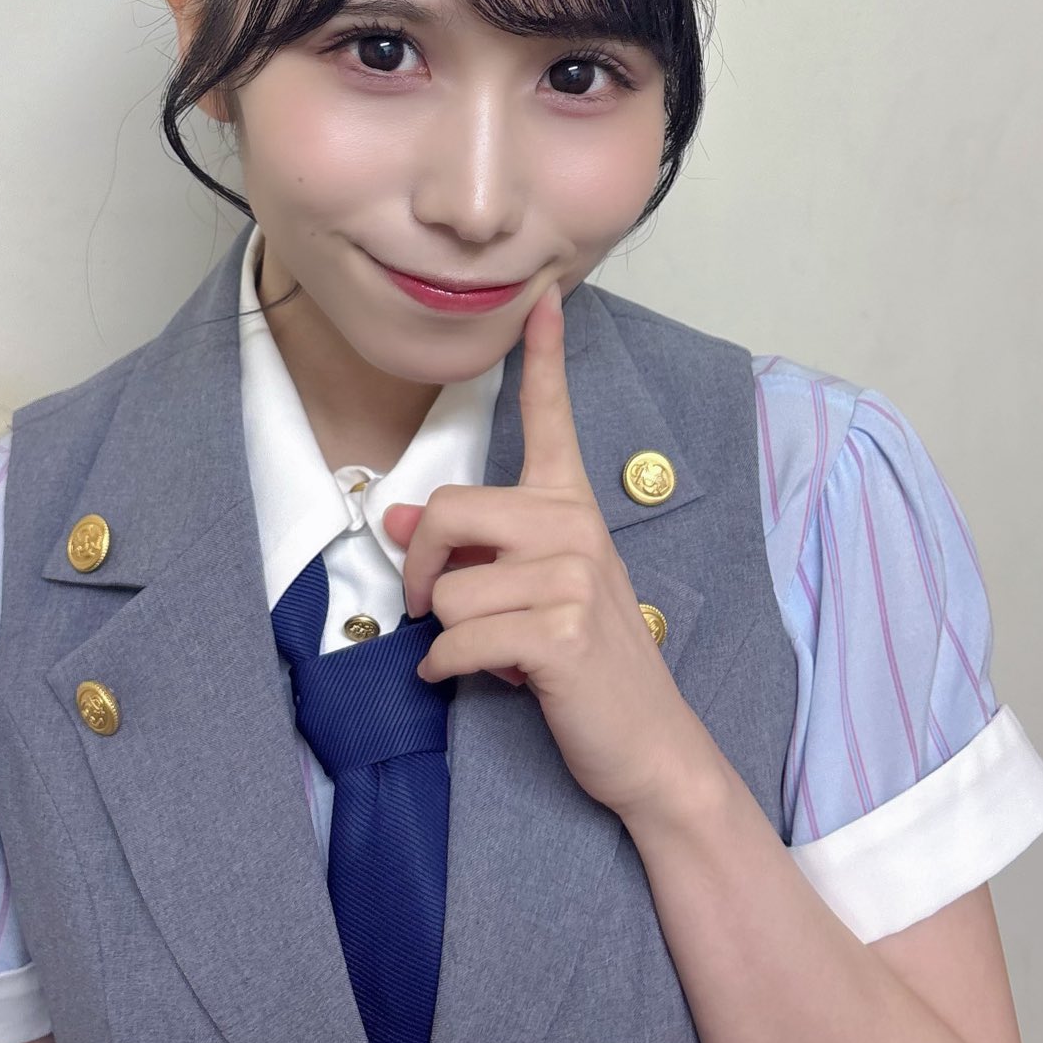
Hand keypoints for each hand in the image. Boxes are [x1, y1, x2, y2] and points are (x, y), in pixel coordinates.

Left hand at [382, 281, 709, 823]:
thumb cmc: (584, 666)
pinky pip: (456, 641)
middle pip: (446, 510)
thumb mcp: (528, 595)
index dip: (543, 356)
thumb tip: (395, 515)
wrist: (648, 746)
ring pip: (447, 590)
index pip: (553, 418)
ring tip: (500, 653)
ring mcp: (572, 577)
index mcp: (572, 509)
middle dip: (419, 568)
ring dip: (450, 638)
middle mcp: (576, 528)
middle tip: (433, 609)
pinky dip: (450, 673)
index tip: (541, 296)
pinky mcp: (559, 631)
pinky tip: (487, 681)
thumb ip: (471, 549)